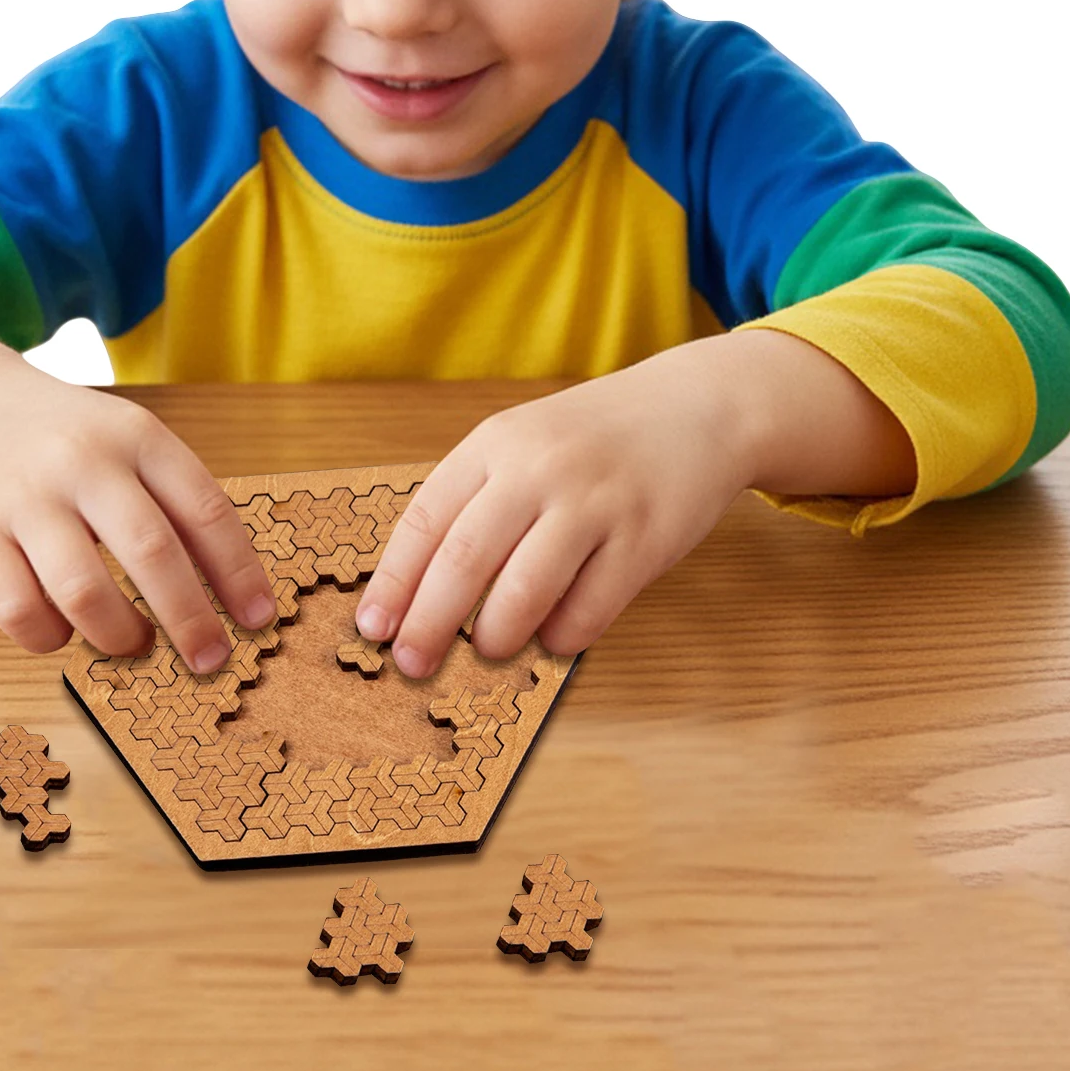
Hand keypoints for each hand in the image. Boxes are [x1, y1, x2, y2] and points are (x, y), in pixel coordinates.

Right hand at [0, 320, 276, 667]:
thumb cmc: (70, 438)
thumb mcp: (130, 439)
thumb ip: (175, 500)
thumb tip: (230, 594)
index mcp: (137, 435)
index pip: (206, 509)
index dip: (239, 572)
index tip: (259, 619)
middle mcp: (83, 461)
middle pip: (152, 551)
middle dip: (191, 619)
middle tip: (210, 659)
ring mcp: (23, 496)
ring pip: (83, 592)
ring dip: (120, 635)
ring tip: (134, 642)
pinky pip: (19, 611)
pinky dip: (51, 638)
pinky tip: (65, 630)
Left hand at [353, 339, 757, 677]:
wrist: (696, 407)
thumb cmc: (593, 440)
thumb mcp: (523, 444)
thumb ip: (477, 502)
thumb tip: (421, 593)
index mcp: (495, 443)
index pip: (425, 519)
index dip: (394, 581)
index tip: (373, 627)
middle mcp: (539, 468)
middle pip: (464, 561)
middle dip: (429, 624)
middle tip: (412, 663)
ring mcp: (593, 503)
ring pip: (524, 592)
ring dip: (496, 636)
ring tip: (489, 648)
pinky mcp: (643, 539)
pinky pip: (588, 610)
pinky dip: (561, 636)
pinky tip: (555, 634)